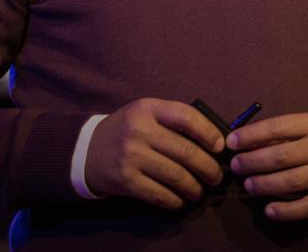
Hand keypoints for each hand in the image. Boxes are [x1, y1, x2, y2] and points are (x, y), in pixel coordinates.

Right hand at [85, 98, 225, 208]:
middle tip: (216, 176)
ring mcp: (131, 156)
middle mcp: (139, 130)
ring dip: (194, 187)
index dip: (209, 133)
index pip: (186, 117)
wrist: (88, 150)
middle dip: (208, 167)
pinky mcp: (125, 180)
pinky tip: (180, 199)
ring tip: (200, 190)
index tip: (220, 147)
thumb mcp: (147, 113)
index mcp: (148, 108)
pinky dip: (174, 199)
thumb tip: (214, 139)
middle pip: (185, 151)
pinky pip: (158, 193)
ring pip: (175, 175)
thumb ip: (173, 120)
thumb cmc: (128, 129)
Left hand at [227, 112, 307, 220]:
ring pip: (292, 182)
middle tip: (237, 166)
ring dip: (265, 184)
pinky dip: (286, 210)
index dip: (252, 135)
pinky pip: (307, 206)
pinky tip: (269, 210)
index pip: (279, 126)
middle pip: (283, 156)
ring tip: (249, 185)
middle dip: (254, 161)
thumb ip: (285, 133)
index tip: (232, 142)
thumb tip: (247, 143)